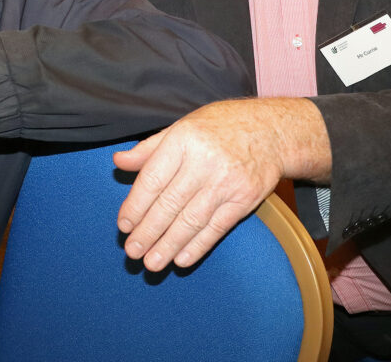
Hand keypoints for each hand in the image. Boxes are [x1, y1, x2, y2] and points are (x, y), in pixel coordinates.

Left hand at [113, 97, 328, 270]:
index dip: (136, 206)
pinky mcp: (245, 199)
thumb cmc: (220, 127)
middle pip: (170, 204)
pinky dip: (197, 246)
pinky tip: (181, 259)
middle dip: (148, 231)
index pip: (153, 179)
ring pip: (191, 220)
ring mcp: (227, 182)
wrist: (271, 131)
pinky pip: (216, 228)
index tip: (123, 226)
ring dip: (169, 245)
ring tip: (152, 263)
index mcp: (183, 140)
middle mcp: (204, 161)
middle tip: (132, 251)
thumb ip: (149, 148)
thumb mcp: (182, 127)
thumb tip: (118, 162)